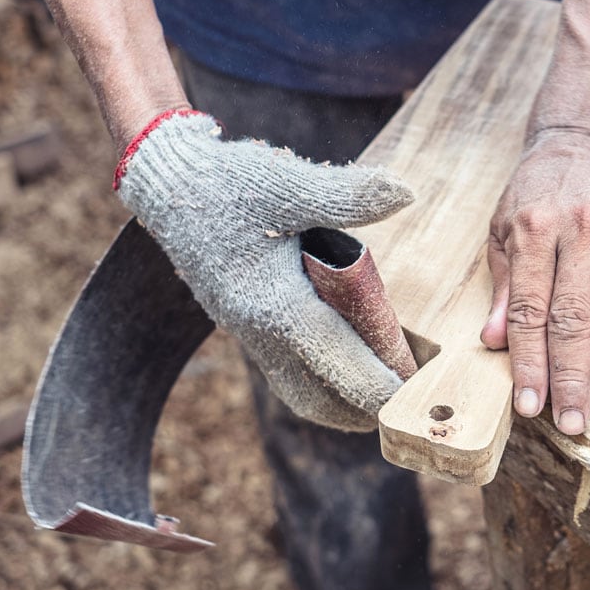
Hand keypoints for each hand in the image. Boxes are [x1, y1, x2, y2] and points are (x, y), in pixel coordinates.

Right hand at [116, 109, 413, 431]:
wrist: (168, 187)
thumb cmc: (227, 183)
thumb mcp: (286, 183)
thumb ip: (347, 195)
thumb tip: (406, 192)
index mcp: (275, 307)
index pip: (340, 364)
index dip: (382, 385)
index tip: (421, 393)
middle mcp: (260, 333)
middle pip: (322, 398)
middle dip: (367, 407)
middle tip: (416, 401)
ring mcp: (250, 335)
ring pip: (303, 394)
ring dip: (345, 403)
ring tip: (391, 395)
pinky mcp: (248, 328)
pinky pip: (290, 376)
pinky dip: (324, 386)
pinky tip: (354, 369)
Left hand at [480, 130, 589, 434]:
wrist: (584, 140)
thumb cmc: (536, 193)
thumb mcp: (503, 229)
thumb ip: (502, 286)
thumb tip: (492, 342)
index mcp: (535, 230)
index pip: (529, 310)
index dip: (530, 362)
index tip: (531, 406)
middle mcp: (582, 231)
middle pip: (578, 316)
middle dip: (575, 377)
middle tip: (575, 423)